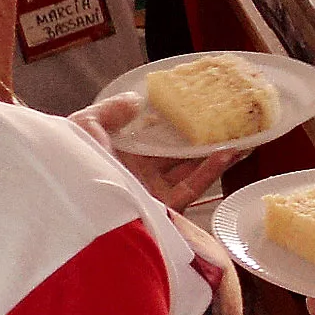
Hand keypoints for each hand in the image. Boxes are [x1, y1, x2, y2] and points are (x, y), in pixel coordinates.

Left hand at [69, 91, 243, 210]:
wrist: (81, 214)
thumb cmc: (77, 167)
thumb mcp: (83, 128)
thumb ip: (109, 111)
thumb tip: (137, 100)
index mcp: (114, 152)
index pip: (144, 131)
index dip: (166, 116)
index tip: (189, 100)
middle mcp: (134, 171)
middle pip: (171, 149)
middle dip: (196, 134)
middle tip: (221, 116)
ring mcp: (151, 190)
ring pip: (187, 166)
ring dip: (212, 150)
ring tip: (237, 132)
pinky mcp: (165, 208)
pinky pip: (193, 186)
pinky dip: (212, 170)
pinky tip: (229, 152)